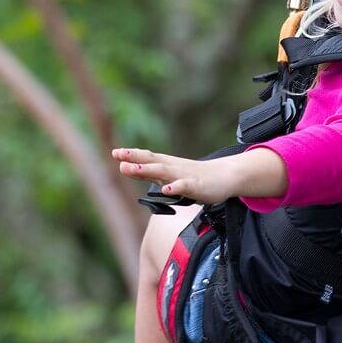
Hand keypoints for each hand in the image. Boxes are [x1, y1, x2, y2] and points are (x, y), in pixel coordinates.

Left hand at [112, 147, 288, 205]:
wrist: (226, 176)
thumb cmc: (196, 176)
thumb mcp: (170, 175)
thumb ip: (150, 173)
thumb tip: (128, 168)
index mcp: (167, 165)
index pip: (147, 158)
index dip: (131, 155)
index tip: (115, 153)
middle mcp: (173, 168)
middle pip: (152, 162)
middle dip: (135, 159)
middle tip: (118, 156)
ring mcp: (185, 176)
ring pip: (164, 172)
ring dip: (148, 169)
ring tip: (132, 168)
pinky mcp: (197, 185)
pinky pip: (185, 186)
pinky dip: (175, 187)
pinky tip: (167, 189)